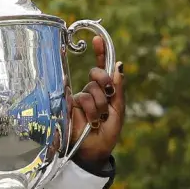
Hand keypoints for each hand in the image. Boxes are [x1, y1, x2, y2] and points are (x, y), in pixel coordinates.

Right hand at [68, 37, 124, 166]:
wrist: (95, 149)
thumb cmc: (108, 132)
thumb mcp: (119, 109)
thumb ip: (118, 88)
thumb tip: (119, 65)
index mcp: (105, 90)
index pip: (103, 68)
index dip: (101, 53)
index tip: (97, 39)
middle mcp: (92, 91)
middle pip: (96, 74)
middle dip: (105, 83)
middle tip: (108, 96)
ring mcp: (80, 98)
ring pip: (91, 89)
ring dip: (100, 106)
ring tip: (99, 120)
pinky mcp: (70, 106)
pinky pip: (82, 99)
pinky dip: (90, 111)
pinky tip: (91, 122)